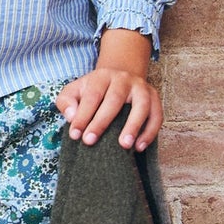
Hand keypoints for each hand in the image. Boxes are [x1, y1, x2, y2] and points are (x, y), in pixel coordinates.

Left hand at [55, 29, 161, 150]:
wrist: (119, 78)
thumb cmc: (93, 90)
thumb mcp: (74, 91)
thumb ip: (66, 102)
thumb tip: (72, 117)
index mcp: (102, 76)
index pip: (91, 96)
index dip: (82, 116)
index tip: (75, 135)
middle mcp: (123, 79)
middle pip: (114, 100)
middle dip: (101, 122)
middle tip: (90, 142)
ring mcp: (141, 88)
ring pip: (142, 105)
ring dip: (133, 126)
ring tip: (124, 146)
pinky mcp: (154, 98)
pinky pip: (157, 115)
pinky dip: (150, 131)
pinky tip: (140, 147)